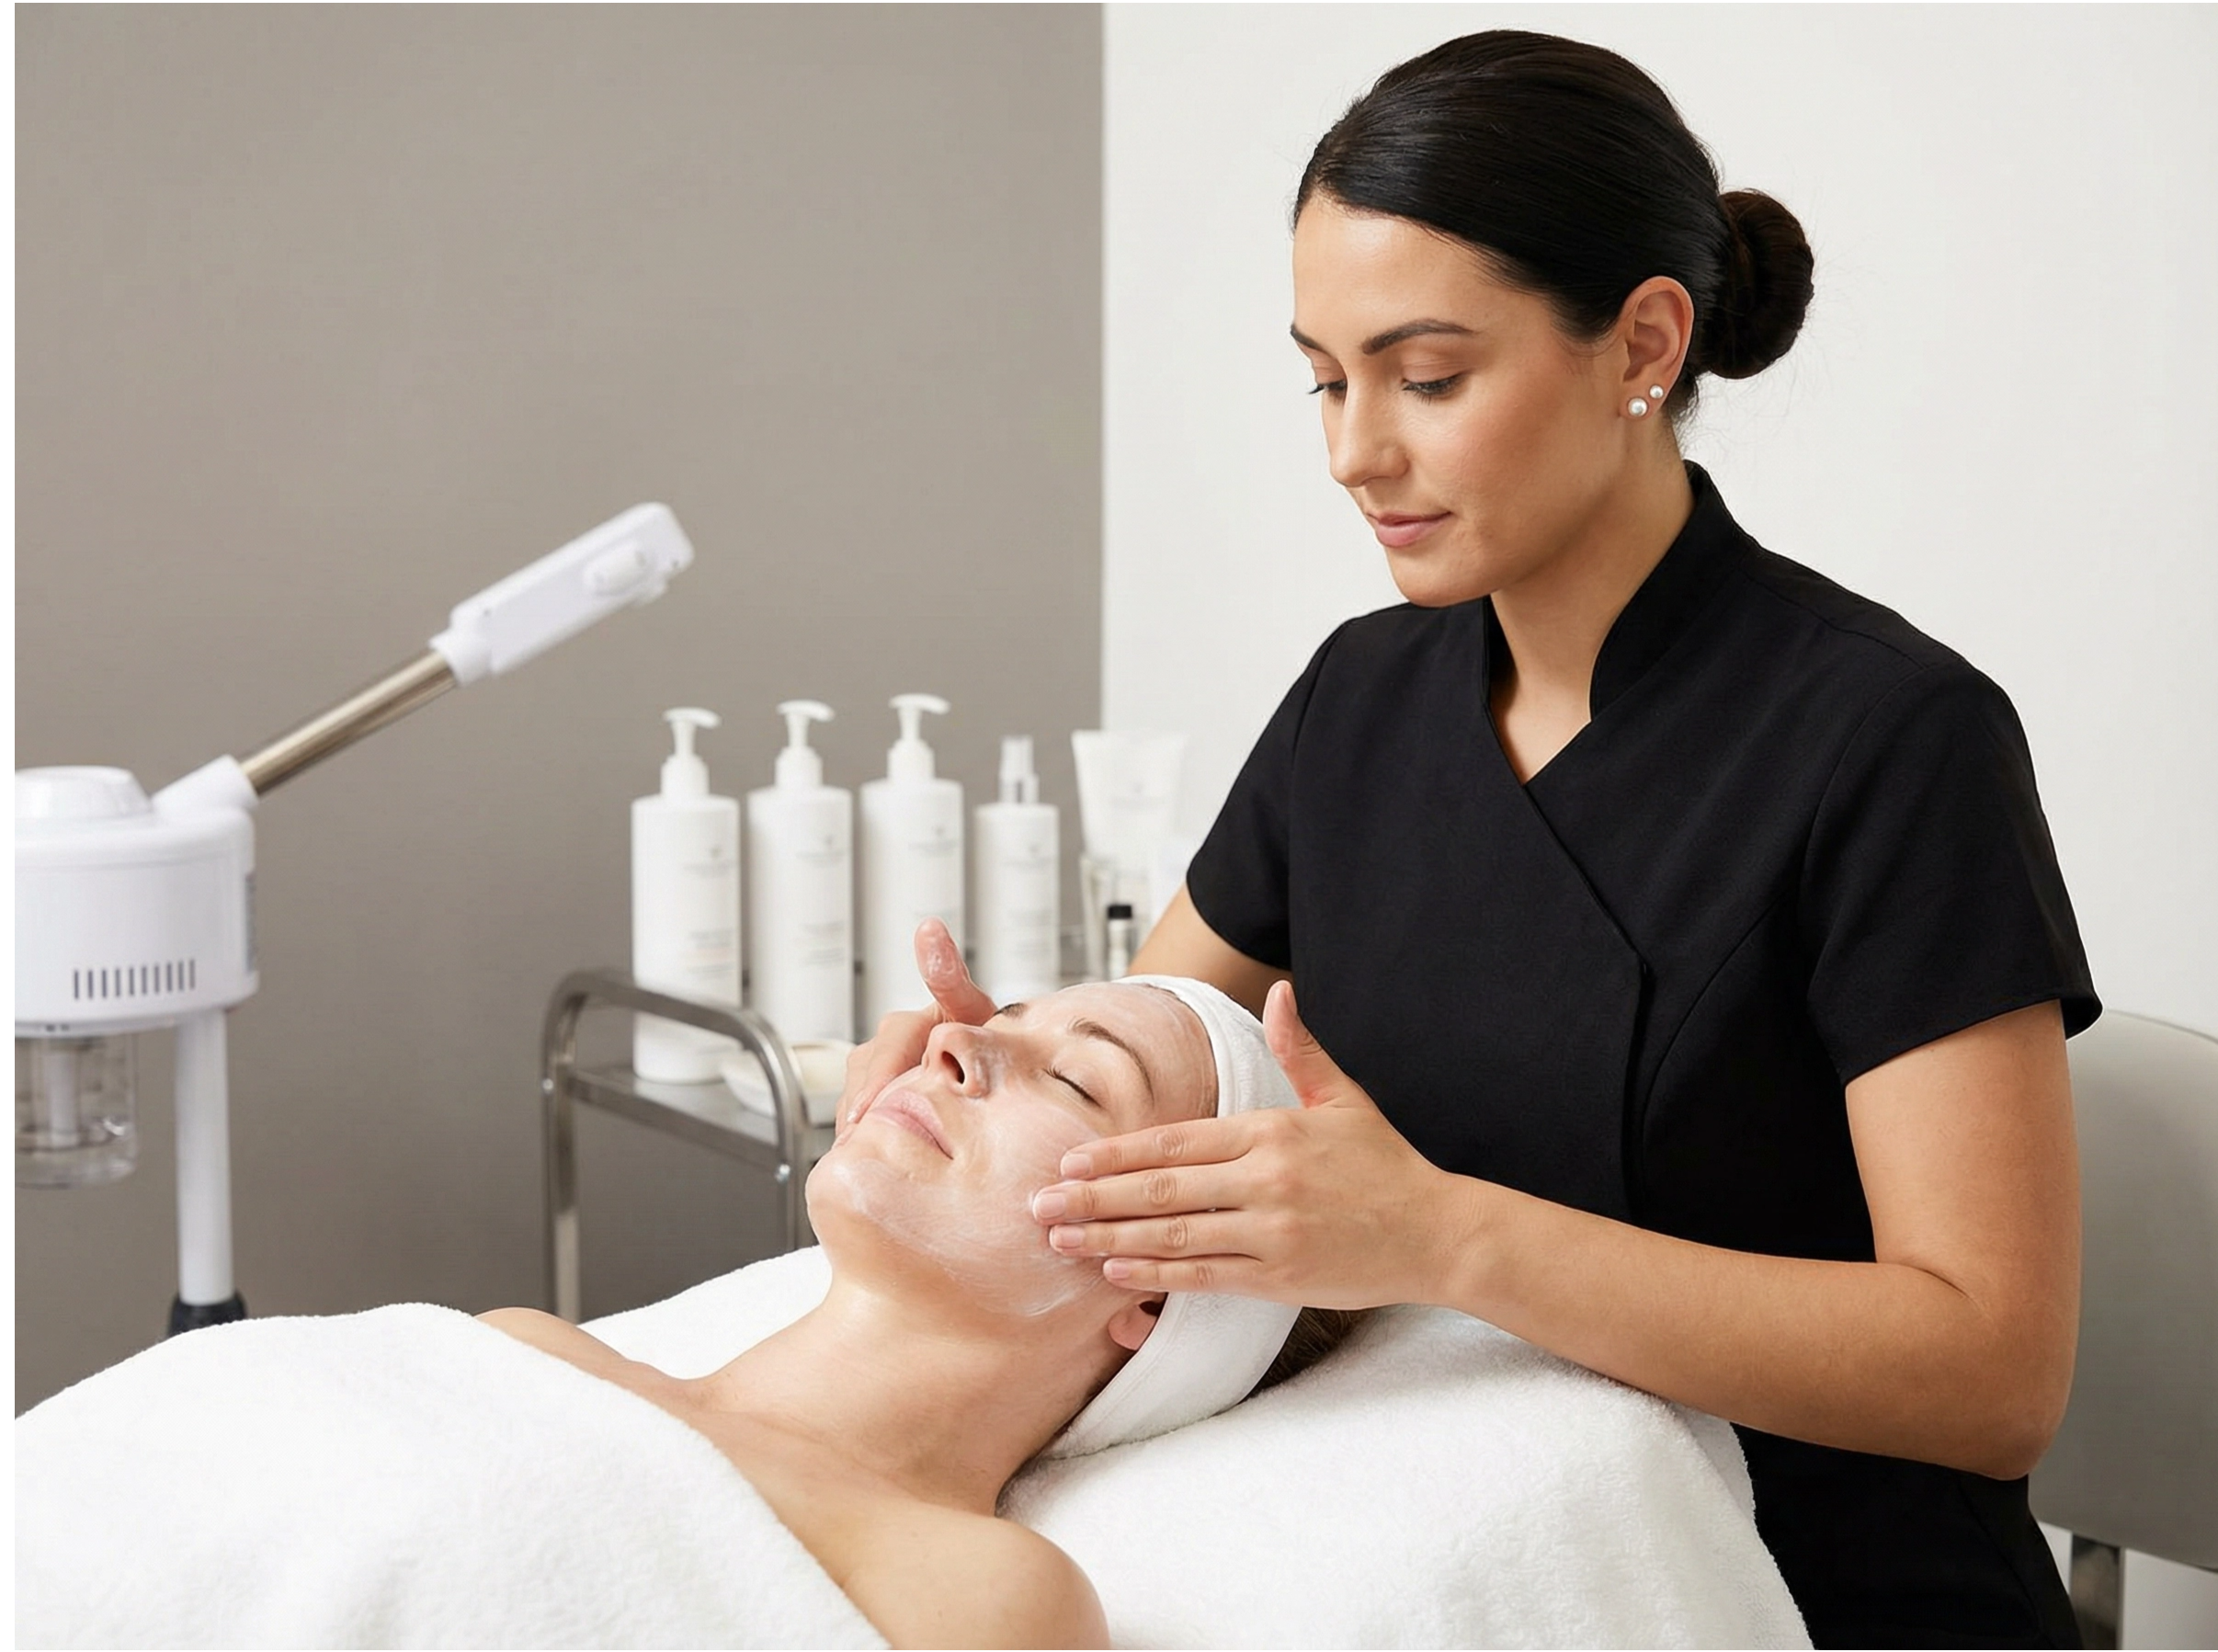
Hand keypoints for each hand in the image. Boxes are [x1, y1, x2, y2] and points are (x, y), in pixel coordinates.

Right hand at [834, 918, 995, 1138]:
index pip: (884, 1051)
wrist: (992, 1066)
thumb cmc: (982, 1038)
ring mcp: (875, 1076)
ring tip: (873, 1156)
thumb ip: (949, 975)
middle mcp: (885, 1047)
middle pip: (865, 1082)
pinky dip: (865, 1137)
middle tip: (865, 1149)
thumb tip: (928, 927)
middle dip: (865, 1113)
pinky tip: (877, 1157)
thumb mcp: (973, 1010)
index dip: (873, 1085)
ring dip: (862, 1128)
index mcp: (906, 1025)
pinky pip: (857, 1119)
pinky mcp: (872, 1101)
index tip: (863, 1114)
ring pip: (855, 1102)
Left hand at [1028, 980, 1451, 1308]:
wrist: (1440, 1232)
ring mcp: (1272, 1232)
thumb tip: (1280, 992)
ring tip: (1061, 1240)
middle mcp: (1266, 1180)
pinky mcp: (1282, 1277)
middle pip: (1160, 1189)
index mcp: (1271, 1131)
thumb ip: (1301, 1050)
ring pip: (1174, 1235)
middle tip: (1041, 1203)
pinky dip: (1157, 1275)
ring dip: (1110, 1239)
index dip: (1118, 1153)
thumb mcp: (1344, 1099)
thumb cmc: (1387, 1165)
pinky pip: (1205, 1277)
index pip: (1176, 1142)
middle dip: (1093, 1197)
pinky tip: (1116, 1274)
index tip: (1071, 1159)